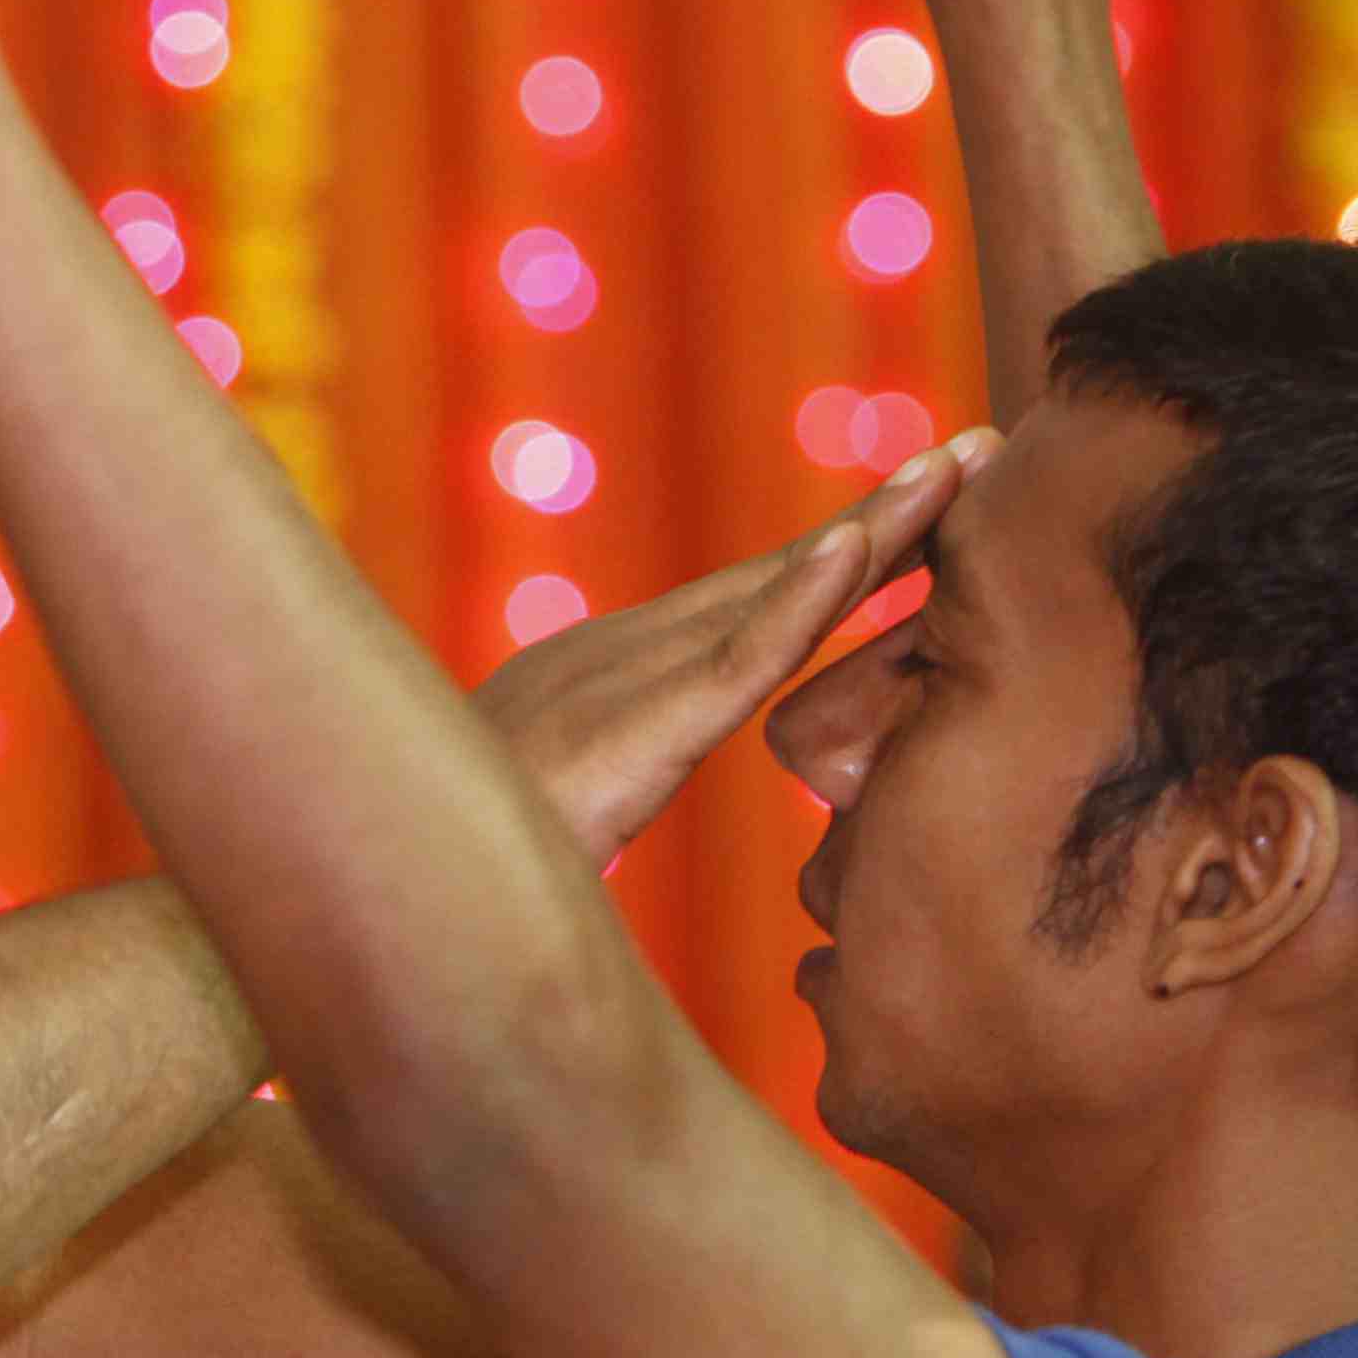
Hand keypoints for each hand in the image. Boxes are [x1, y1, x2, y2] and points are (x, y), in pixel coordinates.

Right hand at [475, 438, 984, 864]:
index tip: (933, 507)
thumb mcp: (548, 838)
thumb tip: (609, 839)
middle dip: (887, 515)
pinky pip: (738, 661)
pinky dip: (803, 598)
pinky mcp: (636, 732)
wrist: (372, 906)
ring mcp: (628, 683)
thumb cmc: (446, 890)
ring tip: (959, 470)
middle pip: (784, 577)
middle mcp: (624, 657)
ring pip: (779, 597)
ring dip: (877, 529)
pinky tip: (863, 547)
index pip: (759, 609)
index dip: (849, 556)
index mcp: (616, 682)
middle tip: (984, 451)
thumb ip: (594, 815)